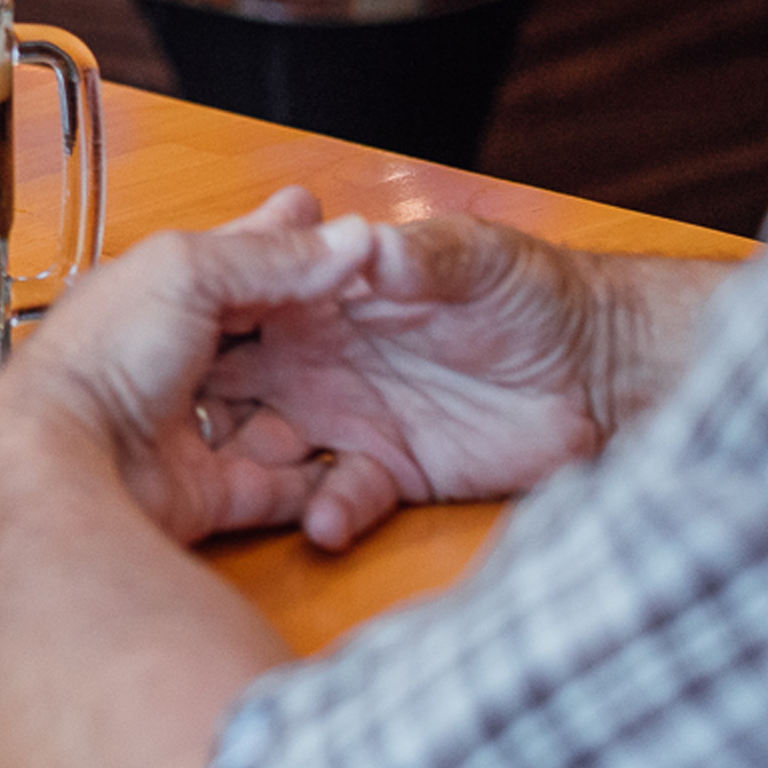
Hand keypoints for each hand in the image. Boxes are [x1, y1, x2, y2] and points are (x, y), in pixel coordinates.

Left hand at [0, 190, 382, 543]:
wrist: (73, 461)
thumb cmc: (98, 359)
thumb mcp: (185, 272)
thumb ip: (267, 255)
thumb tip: (347, 239)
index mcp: (165, 295)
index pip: (243, 264)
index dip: (293, 249)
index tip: (345, 236)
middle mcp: (183, 361)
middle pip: (271, 341)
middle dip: (323, 331)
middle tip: (386, 317)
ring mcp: (200, 428)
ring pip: (283, 415)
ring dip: (330, 408)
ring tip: (393, 391)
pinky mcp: (217, 490)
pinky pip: (285, 489)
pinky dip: (322, 487)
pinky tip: (359, 463)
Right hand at [196, 191, 627, 550]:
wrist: (600, 371)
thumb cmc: (535, 293)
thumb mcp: (479, 258)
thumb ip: (424, 256)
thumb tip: (373, 246)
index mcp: (328, 298)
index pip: (247, 304)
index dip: (204, 324)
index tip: (168, 347)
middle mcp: (322, 360)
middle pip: (236, 385)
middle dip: (200, 409)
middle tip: (166, 436)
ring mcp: (350, 419)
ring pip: (271, 450)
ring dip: (249, 470)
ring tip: (239, 488)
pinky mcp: (388, 470)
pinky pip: (339, 496)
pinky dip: (327, 512)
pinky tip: (324, 521)